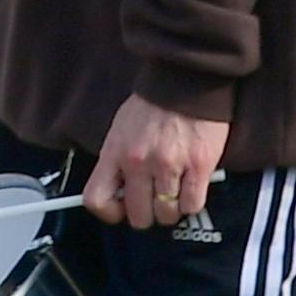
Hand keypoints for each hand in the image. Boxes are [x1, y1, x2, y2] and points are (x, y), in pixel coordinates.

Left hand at [85, 94, 228, 230]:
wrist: (187, 80)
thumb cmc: (154, 104)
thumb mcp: (121, 129)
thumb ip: (116, 161)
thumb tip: (118, 191)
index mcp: (115, 151)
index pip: (97, 199)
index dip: (110, 212)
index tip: (121, 209)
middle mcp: (139, 161)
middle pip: (138, 216)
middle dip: (147, 214)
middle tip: (154, 201)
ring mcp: (169, 165)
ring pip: (166, 214)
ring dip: (171, 208)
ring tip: (174, 191)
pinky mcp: (198, 166)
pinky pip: (192, 204)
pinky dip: (191, 202)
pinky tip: (190, 188)